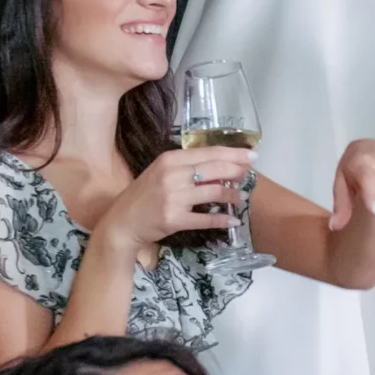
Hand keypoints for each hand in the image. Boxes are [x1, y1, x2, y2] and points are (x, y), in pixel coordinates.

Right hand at [104, 147, 254, 247]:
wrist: (122, 222)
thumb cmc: (144, 196)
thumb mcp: (161, 174)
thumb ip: (186, 169)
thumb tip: (220, 168)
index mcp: (169, 159)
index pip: (208, 152)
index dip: (232, 154)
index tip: (251, 155)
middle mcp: (172, 175)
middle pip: (214, 169)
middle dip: (237, 171)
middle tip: (250, 175)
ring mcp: (174, 197)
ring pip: (214, 192)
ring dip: (232, 195)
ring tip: (243, 197)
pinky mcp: (175, 219)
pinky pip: (206, 218)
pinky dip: (222, 220)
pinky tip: (233, 221)